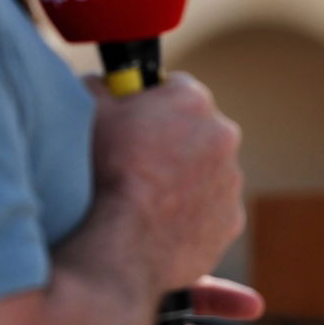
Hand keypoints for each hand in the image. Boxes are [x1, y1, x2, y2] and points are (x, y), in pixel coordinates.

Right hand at [89, 73, 245, 290]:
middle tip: (140, 162)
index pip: (176, 88)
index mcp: (192, 99)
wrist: (124, 242)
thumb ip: (100, 87)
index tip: (136, 119)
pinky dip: (193, 213)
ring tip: (149, 197)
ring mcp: (231, 178)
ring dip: (185, 178)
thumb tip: (102, 82)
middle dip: (174, 140)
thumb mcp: (92, 114)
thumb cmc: (107, 172)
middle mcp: (222, 133)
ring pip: (207, 171)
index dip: (153, 103)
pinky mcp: (231, 218)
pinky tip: (163, 221)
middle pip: (197, 129)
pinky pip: (211, 210)